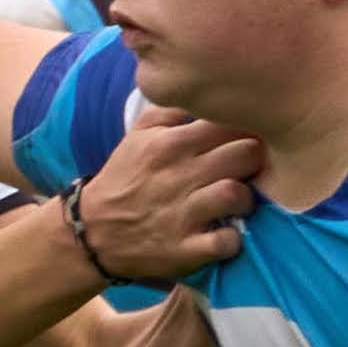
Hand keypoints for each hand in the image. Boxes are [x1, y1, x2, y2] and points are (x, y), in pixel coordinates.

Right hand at [71, 117, 258, 285]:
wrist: (93, 231)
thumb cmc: (124, 178)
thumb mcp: (137, 135)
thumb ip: (170, 111)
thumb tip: (203, 96)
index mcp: (170, 144)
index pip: (228, 124)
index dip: (245, 130)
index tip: (245, 140)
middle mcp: (178, 176)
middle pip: (244, 155)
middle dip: (254, 161)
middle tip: (250, 170)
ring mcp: (181, 215)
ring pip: (236, 195)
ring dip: (247, 199)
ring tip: (239, 201)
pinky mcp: (184, 250)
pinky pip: (225, 242)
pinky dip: (233, 240)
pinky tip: (227, 234)